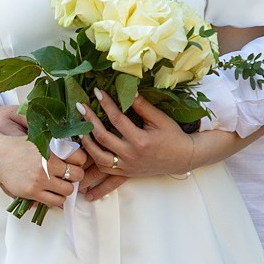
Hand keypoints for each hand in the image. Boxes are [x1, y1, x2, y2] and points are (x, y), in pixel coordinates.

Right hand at [0, 136, 90, 209]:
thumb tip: (75, 151)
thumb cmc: (17, 147)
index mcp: (51, 150)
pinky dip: (58, 198)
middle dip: (76, 175)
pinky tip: (53, 193)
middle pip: (77, 175)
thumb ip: (55, 145)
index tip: (75, 162)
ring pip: (68, 190)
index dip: (80, 161)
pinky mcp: (32, 192)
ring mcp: (40, 180)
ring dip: (67, 188)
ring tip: (61, 185)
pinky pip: (55, 201)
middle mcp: (47, 165)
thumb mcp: (38, 140)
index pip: (79, 157)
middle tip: (70, 175)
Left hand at [78, 90, 197, 181]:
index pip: (117, 119)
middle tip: (80, 107)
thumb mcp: (160, 119)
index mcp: (140, 140)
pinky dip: (95, 166)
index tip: (96, 91)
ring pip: (99, 158)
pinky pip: (106, 173)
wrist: (184, 158)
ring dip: (86, 145)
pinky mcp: (127, 173)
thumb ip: (142, 106)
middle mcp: (131, 155)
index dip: (106, 104)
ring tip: (79, 131)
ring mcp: (127, 166)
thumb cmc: (173, 136)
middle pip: (102, 138)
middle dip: (89, 120)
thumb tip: (127, 90)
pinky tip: (87, 156)